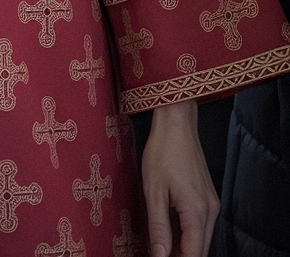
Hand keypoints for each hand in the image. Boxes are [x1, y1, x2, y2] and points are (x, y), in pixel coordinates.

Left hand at [142, 100, 218, 256]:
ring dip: (183, 246)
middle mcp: (210, 210)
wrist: (176, 122)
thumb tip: (159, 256)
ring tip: (159, 243)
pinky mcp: (208, 197)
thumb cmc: (163, 151)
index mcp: (197, 212)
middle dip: (180, 256)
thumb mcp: (154, 191)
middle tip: (157, 253)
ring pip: (200, 238)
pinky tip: (168, 229)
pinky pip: (200, 224)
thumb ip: (158, 228)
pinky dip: (186, 232)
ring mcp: (211, 203)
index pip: (192, 255)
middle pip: (199, 250)